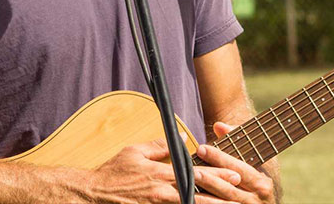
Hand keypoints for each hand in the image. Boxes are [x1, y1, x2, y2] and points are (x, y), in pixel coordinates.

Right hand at [85, 136, 243, 202]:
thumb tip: (182, 137)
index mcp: (159, 173)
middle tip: (238, 193)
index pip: (193, 172)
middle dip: (220, 193)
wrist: (94, 195)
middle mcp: (161, 191)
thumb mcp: (134, 151)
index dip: (215, 173)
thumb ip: (159, 145)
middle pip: (197, 193)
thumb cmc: (114, 172)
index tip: (233, 173)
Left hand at [192, 122, 276, 203]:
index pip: (237, 168)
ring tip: (191, 184)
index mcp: (262, 183)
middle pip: (229, 189)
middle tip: (192, 169)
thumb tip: (218, 126)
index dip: (219, 158)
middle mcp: (257, 200)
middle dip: (210, 179)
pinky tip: (194, 199)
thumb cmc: (256, 181)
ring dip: (206, 196)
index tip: (201, 148)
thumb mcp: (253, 162)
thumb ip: (235, 140)